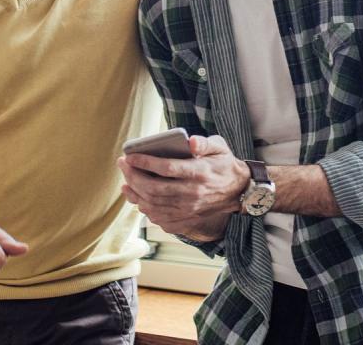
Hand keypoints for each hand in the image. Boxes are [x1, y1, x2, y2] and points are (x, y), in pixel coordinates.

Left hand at [118, 135, 248, 237]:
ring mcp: (189, 209)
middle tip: (123, 165)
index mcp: (199, 172)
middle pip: (155, 188)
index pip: (167, 168)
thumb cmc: (224, 164)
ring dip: (135, 193)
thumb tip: (189, 141)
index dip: (145, 162)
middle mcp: (193, 193)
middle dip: (133, 176)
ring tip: (126, 181)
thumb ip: (204, 143)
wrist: (239, 191)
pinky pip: (160, 218)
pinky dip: (145, 208)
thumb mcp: (220, 147)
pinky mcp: (187, 219)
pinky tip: (138, 198)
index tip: (129, 156)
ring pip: (154, 204)